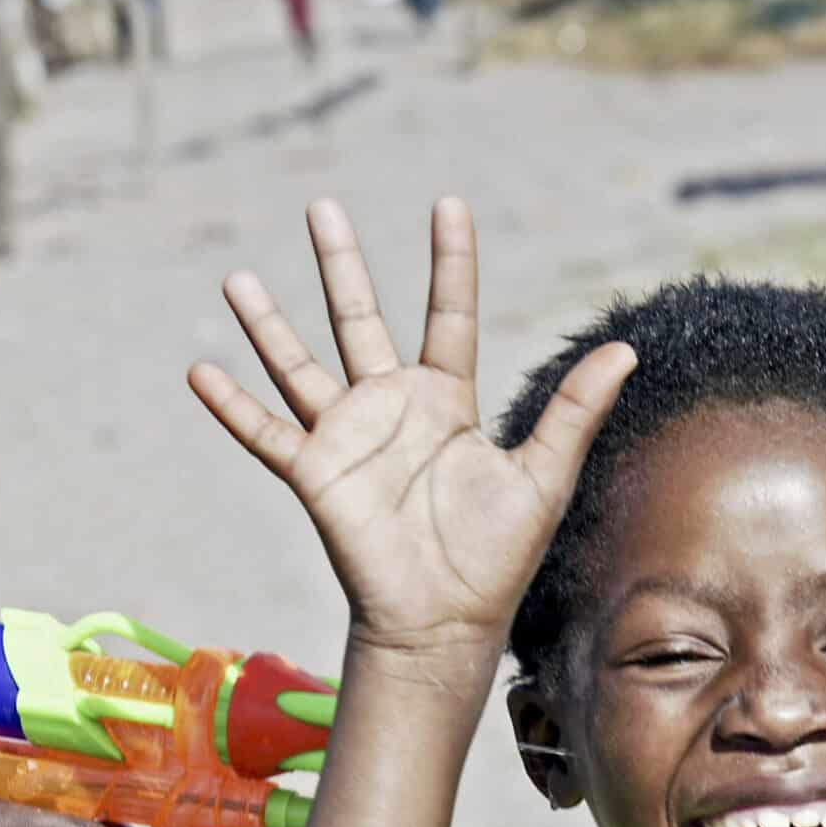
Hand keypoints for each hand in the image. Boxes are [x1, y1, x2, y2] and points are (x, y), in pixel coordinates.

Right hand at [188, 197, 632, 659]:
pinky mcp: (314, 474)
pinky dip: (232, 406)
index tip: (447, 204)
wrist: (444, 621)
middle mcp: (391, 407)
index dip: (450, 261)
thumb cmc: (496, 556)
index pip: (448, 314)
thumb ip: (573, 410)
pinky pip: (265, 434)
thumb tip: (625, 348)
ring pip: (299, 366)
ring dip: (268, 324)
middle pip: (358, 319)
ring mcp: (347, 438)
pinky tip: (200, 372)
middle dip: (339, 264)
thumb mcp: (544, 476)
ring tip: (236, 278)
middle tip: (321, 206)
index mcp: (446, 401)